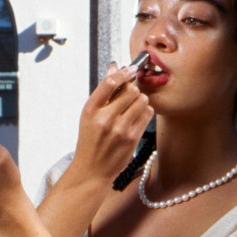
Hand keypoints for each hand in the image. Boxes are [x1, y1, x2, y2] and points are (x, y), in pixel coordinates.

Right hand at [65, 62, 154, 188]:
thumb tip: (114, 67)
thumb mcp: (89, 115)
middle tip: (129, 95)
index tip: (130, 69)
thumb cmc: (90, 140)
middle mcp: (105, 118)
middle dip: (132, 90)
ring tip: (132, 108)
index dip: (123, 72)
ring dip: (140, 101)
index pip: (110, 82)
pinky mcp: (132, 138)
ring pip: (142, 100)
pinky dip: (145, 112)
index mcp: (90, 109)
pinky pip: (148, 114)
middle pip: (131, 90)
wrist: (92, 169)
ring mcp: (120, 129)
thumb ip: (103, 91)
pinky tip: (137, 117)